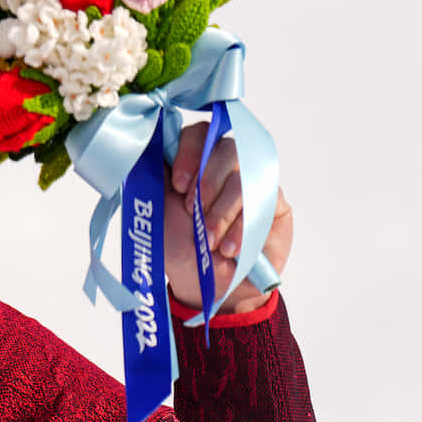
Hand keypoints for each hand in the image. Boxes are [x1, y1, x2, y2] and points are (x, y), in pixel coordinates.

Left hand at [163, 119, 293, 313]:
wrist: (208, 287)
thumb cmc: (181, 248)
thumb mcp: (158, 211)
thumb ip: (155, 175)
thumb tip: (148, 144)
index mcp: (194, 162)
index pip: (198, 134)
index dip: (190, 153)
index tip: (180, 185)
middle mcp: (224, 166)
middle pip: (226, 149)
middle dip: (207, 185)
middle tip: (193, 214)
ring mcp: (252, 181)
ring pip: (244, 175)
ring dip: (222, 212)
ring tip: (211, 241)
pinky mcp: (273, 202)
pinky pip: (263, 200)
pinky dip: (243, 227)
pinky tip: (231, 247)